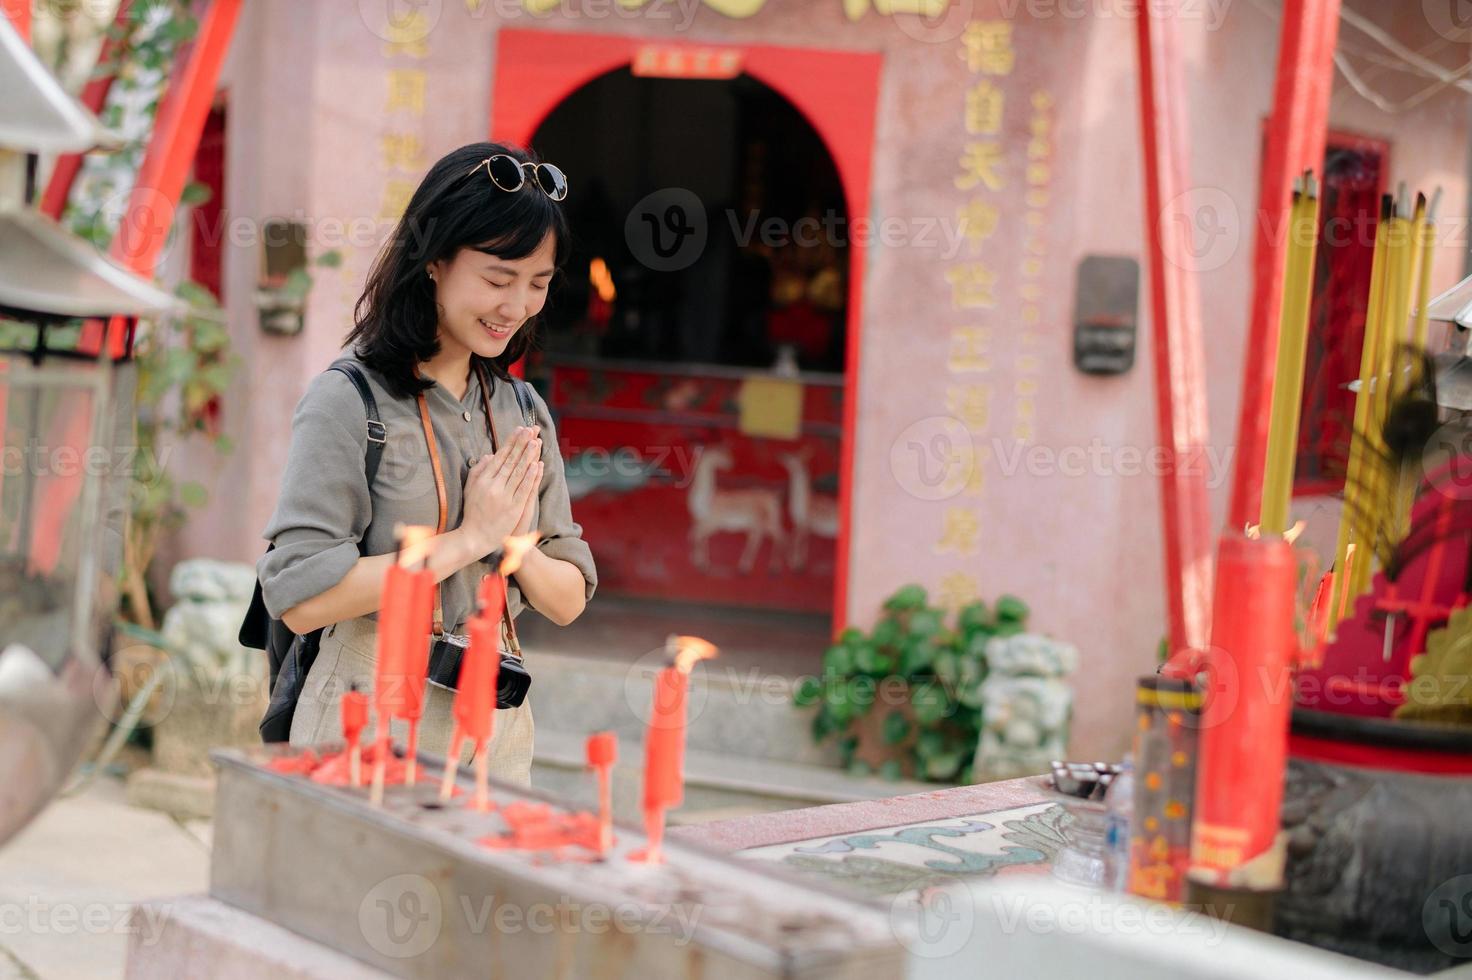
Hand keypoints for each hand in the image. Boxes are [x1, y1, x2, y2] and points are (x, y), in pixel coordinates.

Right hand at [460, 426, 540, 554]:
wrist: (474, 537)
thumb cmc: (473, 512)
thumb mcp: (470, 489)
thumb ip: (479, 471)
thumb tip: (490, 455)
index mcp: (483, 480)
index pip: (500, 456)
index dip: (511, 442)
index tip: (519, 429)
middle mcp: (493, 486)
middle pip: (511, 461)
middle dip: (521, 444)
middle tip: (531, 429)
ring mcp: (504, 497)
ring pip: (518, 472)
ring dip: (528, 456)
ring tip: (536, 441)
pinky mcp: (513, 508)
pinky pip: (523, 489)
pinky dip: (530, 477)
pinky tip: (536, 465)